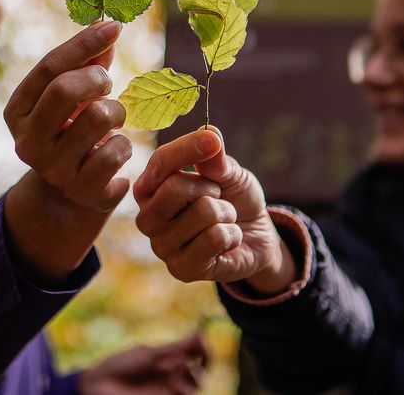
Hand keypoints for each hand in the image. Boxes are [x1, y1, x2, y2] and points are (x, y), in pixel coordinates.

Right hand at [4, 20, 130, 213]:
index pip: (49, 67)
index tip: (114, 25)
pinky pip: (117, 150)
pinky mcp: (83, 191)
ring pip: (98, 116)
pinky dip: (124, 144)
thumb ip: (86, 62)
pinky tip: (114, 150)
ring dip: (117, 112)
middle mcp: (27, 142)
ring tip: (112, 121)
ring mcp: (54, 170)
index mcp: (17, 112)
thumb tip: (107, 26)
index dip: (83, 43)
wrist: (71, 194)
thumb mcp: (72, 96)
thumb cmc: (73, 129)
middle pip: (64, 89)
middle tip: (106, 85)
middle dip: (96, 79)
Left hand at [78, 331, 207, 393]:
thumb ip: (175, 347)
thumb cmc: (121, 365)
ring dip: (189, 375)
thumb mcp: (149, 354)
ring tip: (171, 370)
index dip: (204, 348)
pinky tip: (170, 382)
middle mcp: (172, 374)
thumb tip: (199, 332)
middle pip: (201, 370)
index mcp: (168, 358)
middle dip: (200, 362)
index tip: (202, 341)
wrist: (101, 385)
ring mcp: (169, 389)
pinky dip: (181, 387)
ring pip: (195, 384)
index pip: (196, 353)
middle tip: (184, 357)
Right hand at [134, 127, 294, 292]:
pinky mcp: (180, 269)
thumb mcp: (228, 171)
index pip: (160, 162)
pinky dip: (231, 234)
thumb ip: (216, 156)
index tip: (211, 142)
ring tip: (223, 219)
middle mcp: (147, 216)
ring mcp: (162, 246)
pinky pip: (213, 239)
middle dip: (209, 188)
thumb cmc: (232, 198)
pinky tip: (227, 241)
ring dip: (226, 213)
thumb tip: (209, 135)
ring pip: (202, 213)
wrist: (255, 236)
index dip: (186, 149)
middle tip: (217, 196)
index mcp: (150, 187)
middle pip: (173, 188)